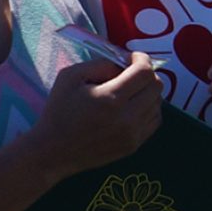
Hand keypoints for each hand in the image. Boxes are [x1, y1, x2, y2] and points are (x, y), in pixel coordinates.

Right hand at [32, 52, 162, 181]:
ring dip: (147, 92)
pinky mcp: (133, 146)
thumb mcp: (70, 77)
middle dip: (146, 74)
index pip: (145, 72)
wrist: (53, 152)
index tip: (131, 58)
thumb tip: (124, 64)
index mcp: (110, 99)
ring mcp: (132, 135)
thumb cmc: (58, 111)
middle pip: (156, 87)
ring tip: (129, 92)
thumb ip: (100, 64)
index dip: (142, 59)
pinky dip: (148, 110)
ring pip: (158, 104)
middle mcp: (127, 118)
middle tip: (130, 74)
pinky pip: (154, 121)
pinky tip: (131, 108)